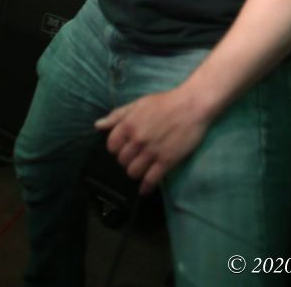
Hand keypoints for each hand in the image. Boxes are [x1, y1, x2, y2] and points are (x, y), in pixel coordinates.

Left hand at [95, 87, 210, 194]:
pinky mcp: (166, 161)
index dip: (117, 148)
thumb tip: (98, 125)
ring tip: (142, 168)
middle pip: (122, 161)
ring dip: (136, 172)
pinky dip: (146, 187)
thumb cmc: (165, 102)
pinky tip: (145, 188)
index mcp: (129, 124)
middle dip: (127, 160)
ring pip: (133, 172)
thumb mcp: (139, 103)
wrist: (192, 105)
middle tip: (135, 157)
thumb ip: (118, 115)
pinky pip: (151, 180)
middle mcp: (137, 139)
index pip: (112, 146)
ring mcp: (152, 151)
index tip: (124, 147)